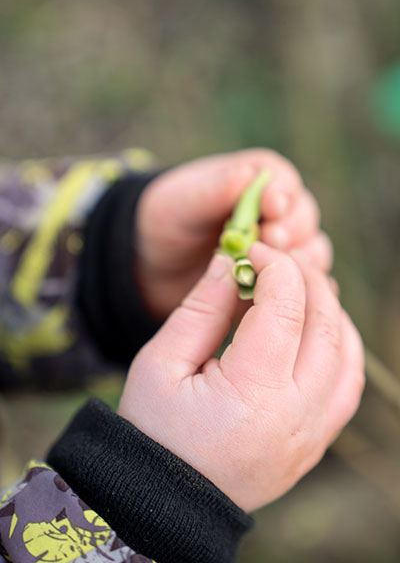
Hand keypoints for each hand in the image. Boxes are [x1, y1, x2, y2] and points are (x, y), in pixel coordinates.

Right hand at [119, 242, 364, 511]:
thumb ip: (200, 309)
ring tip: (296, 290)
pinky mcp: (315, 443)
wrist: (164, 501)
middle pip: (325, 322)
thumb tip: (230, 263)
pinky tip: (316, 330)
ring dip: (329, 309)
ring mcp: (313, 433)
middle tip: (274, 261)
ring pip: (348, 351)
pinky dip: (341, 347)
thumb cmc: (152, 431)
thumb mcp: (160, 363)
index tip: (252, 250)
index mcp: (254, 392)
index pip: (286, 306)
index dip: (274, 265)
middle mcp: (297, 414)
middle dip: (303, 278)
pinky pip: (348, 385)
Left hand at [134, 149, 331, 319]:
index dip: (282, 195)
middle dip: (292, 230)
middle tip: (273, 242)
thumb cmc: (170, 221)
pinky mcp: (281, 282)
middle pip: (304, 219)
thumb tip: (245, 176)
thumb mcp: (183, 201)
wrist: (158, 264)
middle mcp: (278, 214)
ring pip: (311, 253)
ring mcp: (282, 249)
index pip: (283, 183)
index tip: (272, 209)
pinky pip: (304, 287)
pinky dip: (300, 292)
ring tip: (272, 272)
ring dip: (298, 263)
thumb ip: (214, 189)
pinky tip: (282, 300)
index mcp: (258, 182)